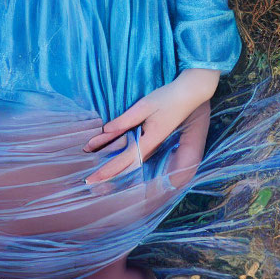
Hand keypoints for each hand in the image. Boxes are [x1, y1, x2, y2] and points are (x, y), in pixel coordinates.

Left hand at [82, 68, 218, 184]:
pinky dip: (124, 160)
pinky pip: (136, 154)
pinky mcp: (154, 138)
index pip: (123, 160)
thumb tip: (106, 131)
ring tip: (100, 177)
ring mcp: (153, 143)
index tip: (92, 179)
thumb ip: (125, 120)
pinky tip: (117, 159)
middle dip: (109, 176)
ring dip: (115, 169)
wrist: (188, 95)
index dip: (107, 171)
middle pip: (127, 167)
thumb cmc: (166, 98)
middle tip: (91, 184)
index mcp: (148, 140)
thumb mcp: (144, 106)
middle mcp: (151, 146)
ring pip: (131, 162)